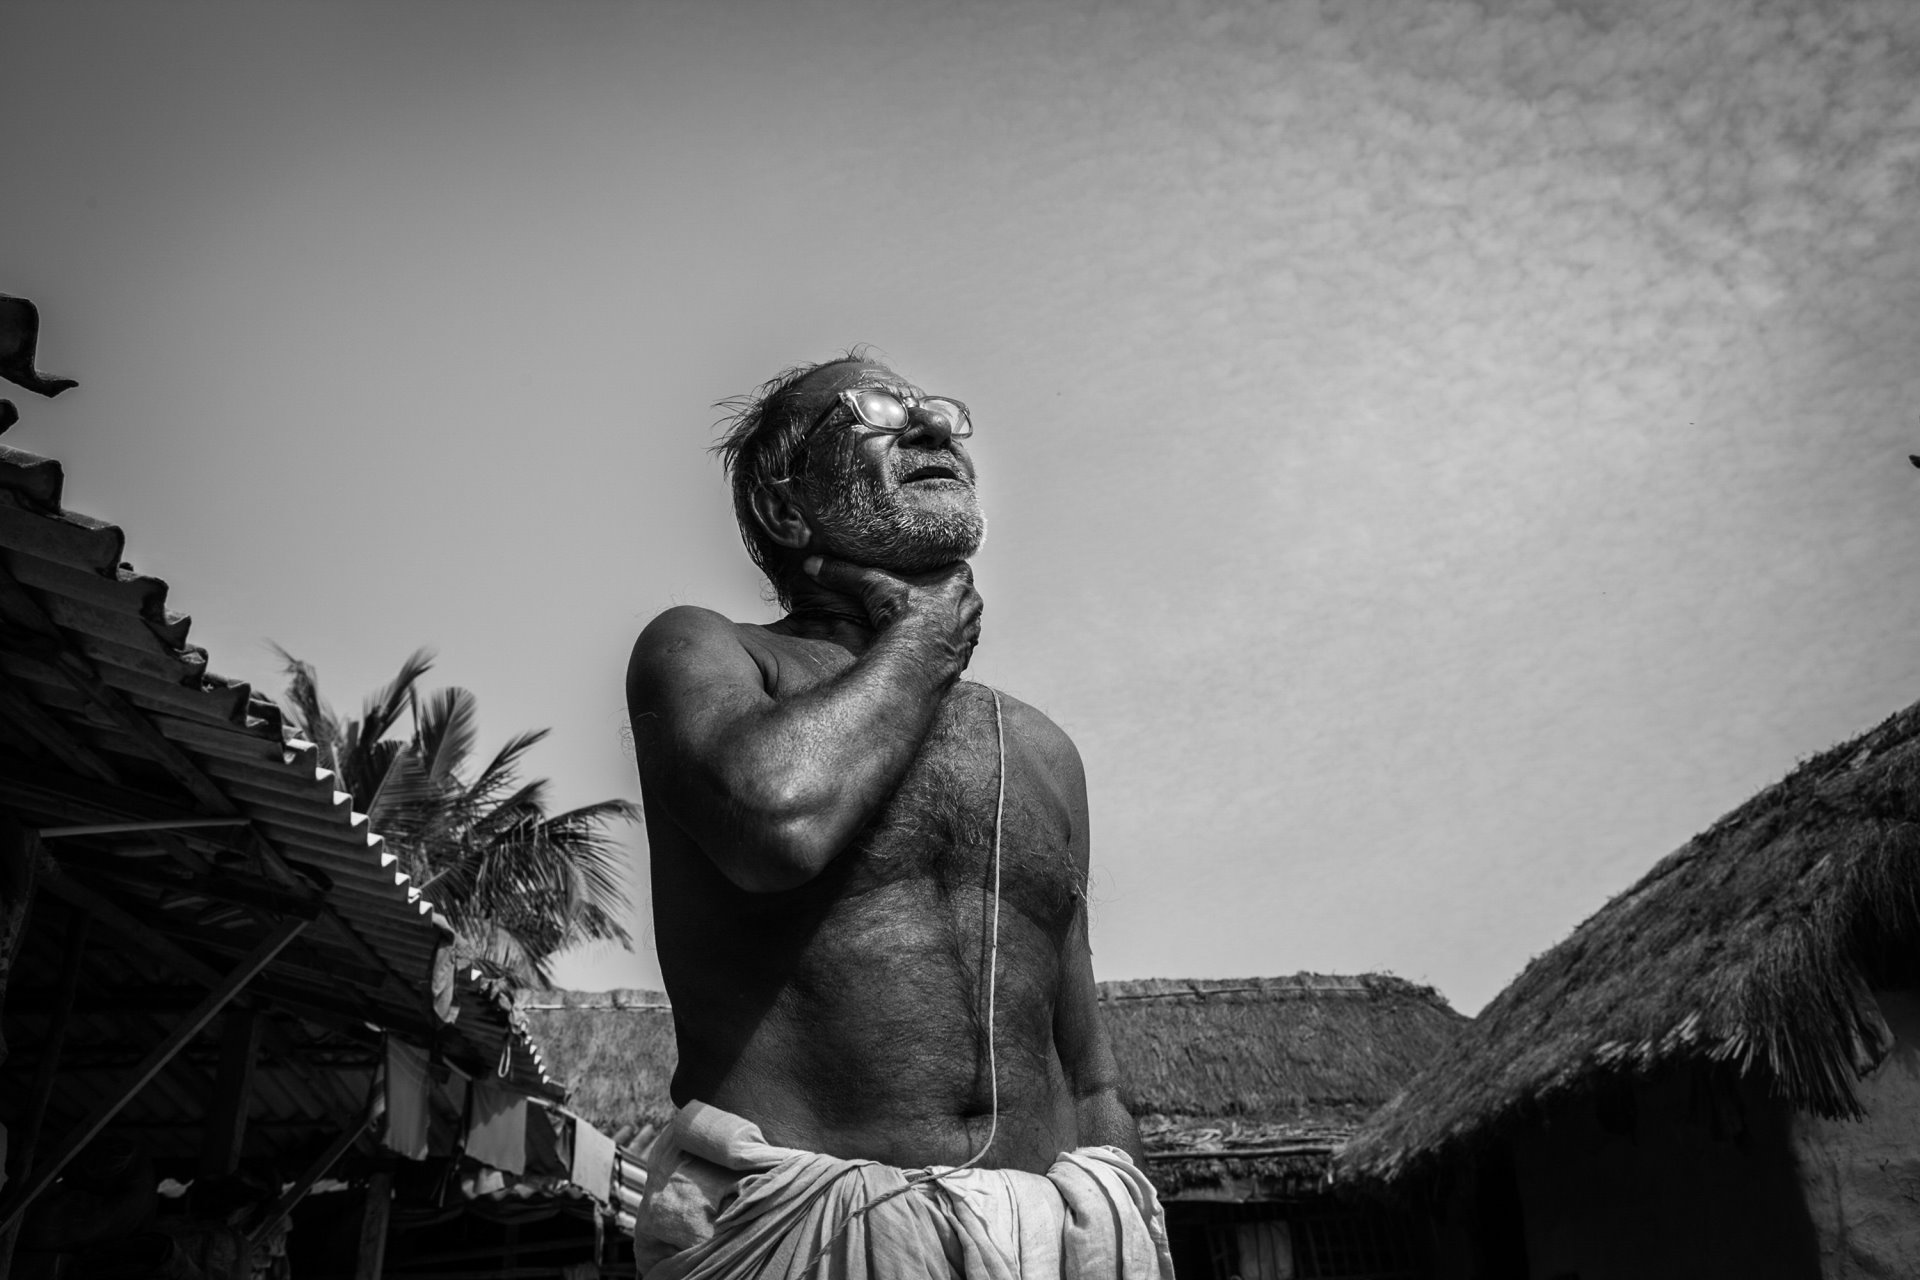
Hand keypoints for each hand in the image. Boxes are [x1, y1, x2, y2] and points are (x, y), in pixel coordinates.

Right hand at [803, 556, 983, 669]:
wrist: (918, 662)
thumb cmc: (906, 620)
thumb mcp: (873, 587)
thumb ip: (845, 574)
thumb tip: (813, 564)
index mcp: (959, 581)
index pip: (958, 566)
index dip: (943, 569)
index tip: (930, 573)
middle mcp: (971, 607)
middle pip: (962, 596)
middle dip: (946, 599)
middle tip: (926, 602)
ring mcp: (970, 635)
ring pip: (963, 623)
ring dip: (949, 625)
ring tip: (929, 627)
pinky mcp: (964, 659)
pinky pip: (959, 648)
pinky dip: (947, 648)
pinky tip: (931, 650)